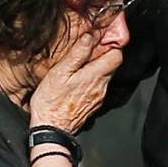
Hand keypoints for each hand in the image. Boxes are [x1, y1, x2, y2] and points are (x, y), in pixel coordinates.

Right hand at [29, 15, 125, 133]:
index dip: (111, 43)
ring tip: (80, 62)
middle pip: (112, 64)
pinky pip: (98, 86)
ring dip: (96, 66)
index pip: (116, 55)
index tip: (101, 37)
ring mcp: (99, 97)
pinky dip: (92, 78)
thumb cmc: (51, 101)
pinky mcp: (93, 104)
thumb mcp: (60, 72)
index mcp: (95, 76)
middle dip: (103, 53)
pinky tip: (78, 78)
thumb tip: (90, 37)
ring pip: (105, 75)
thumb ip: (77, 54)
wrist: (50, 129)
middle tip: (88, 47)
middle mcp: (102, 87)